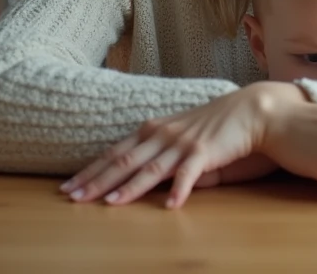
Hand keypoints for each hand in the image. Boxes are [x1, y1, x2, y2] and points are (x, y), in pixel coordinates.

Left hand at [60, 82, 289, 208]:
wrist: (249, 109)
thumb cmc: (213, 124)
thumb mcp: (179, 133)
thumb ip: (158, 150)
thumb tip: (138, 170)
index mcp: (152, 130)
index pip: (114, 153)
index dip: (91, 170)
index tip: (68, 185)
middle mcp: (162, 135)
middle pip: (123, 161)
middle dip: (96, 180)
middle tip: (72, 196)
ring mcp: (182, 143)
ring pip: (150, 168)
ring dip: (129, 188)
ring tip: (110, 204)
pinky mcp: (205, 151)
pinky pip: (189, 174)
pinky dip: (179, 190)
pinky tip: (170, 207)